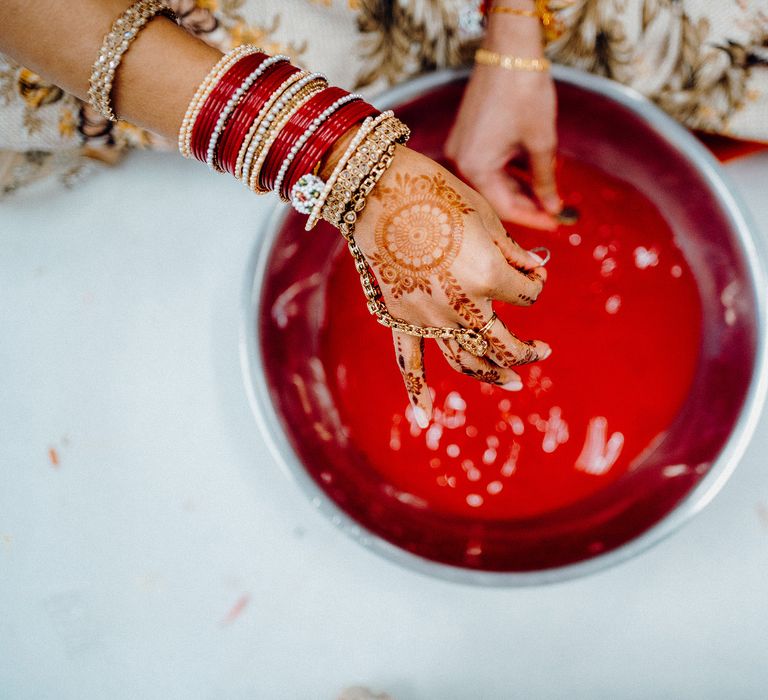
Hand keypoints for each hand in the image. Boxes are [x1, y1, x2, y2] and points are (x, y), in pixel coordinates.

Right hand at [352, 146, 551, 426]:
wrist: (376, 189)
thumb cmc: (437, 193)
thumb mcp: (486, 216)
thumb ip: (514, 253)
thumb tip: (538, 271)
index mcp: (490, 278)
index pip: (530, 296)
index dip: (535, 285)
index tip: (531, 272)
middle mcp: (462, 308)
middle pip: (506, 344)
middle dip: (529, 351)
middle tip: (543, 352)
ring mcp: (429, 319)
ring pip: (467, 361)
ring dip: (492, 374)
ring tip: (512, 381)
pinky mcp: (401, 319)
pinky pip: (410, 363)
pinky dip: (418, 392)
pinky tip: (425, 417)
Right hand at [444, 64, 560, 230]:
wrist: (509, 49)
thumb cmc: (524, 92)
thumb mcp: (541, 142)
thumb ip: (545, 181)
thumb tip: (553, 207)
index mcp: (475, 168)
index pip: (505, 207)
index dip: (533, 218)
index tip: (556, 224)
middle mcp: (461, 162)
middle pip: (496, 196)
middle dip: (527, 203)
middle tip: (556, 211)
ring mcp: (462, 148)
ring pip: (493, 180)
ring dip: (520, 187)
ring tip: (548, 191)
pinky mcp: (468, 136)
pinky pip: (489, 163)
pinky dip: (510, 170)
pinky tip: (532, 172)